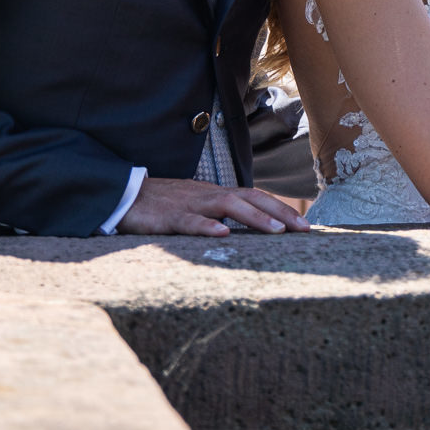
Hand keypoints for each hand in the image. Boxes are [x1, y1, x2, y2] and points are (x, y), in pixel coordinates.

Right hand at [116, 176, 310, 236]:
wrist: (123, 195)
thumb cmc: (162, 205)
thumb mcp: (196, 207)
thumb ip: (219, 214)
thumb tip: (246, 229)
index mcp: (215, 195)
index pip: (255, 197)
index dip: (280, 209)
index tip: (305, 225)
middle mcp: (208, 196)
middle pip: (250, 198)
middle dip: (279, 212)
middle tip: (304, 229)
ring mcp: (189, 204)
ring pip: (227, 206)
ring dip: (254, 217)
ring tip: (277, 231)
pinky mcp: (168, 217)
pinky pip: (190, 221)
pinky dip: (207, 227)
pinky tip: (223, 235)